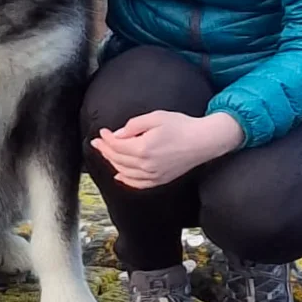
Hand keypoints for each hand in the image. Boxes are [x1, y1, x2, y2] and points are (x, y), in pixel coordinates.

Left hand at [91, 111, 244, 189]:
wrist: (203, 141)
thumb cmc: (182, 126)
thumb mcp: (155, 118)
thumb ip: (133, 126)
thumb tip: (117, 135)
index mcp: (144, 148)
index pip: (116, 146)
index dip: (106, 139)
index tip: (102, 132)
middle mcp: (146, 165)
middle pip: (117, 159)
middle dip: (105, 150)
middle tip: (98, 142)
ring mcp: (153, 175)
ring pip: (124, 173)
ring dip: (112, 163)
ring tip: (106, 153)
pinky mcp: (160, 180)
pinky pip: (137, 184)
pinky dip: (125, 180)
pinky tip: (119, 175)